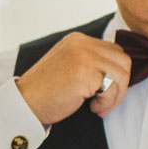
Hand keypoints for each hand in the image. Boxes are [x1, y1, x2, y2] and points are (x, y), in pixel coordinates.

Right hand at [13, 32, 132, 123]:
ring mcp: (84, 56)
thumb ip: (90, 63)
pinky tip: (93, 108)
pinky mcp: (85, 73)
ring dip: (115, 96)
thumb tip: (121, 73)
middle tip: (104, 102)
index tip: (106, 92)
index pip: (114, 52)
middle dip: (120, 85)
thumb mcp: (69, 67)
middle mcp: (81, 43)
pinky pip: (113, 87)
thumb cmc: (46, 92)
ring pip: (122, 74)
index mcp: (77, 40)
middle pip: (123, 60)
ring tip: (98, 107)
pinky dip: (107, 102)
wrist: (24, 103)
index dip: (116, 74)